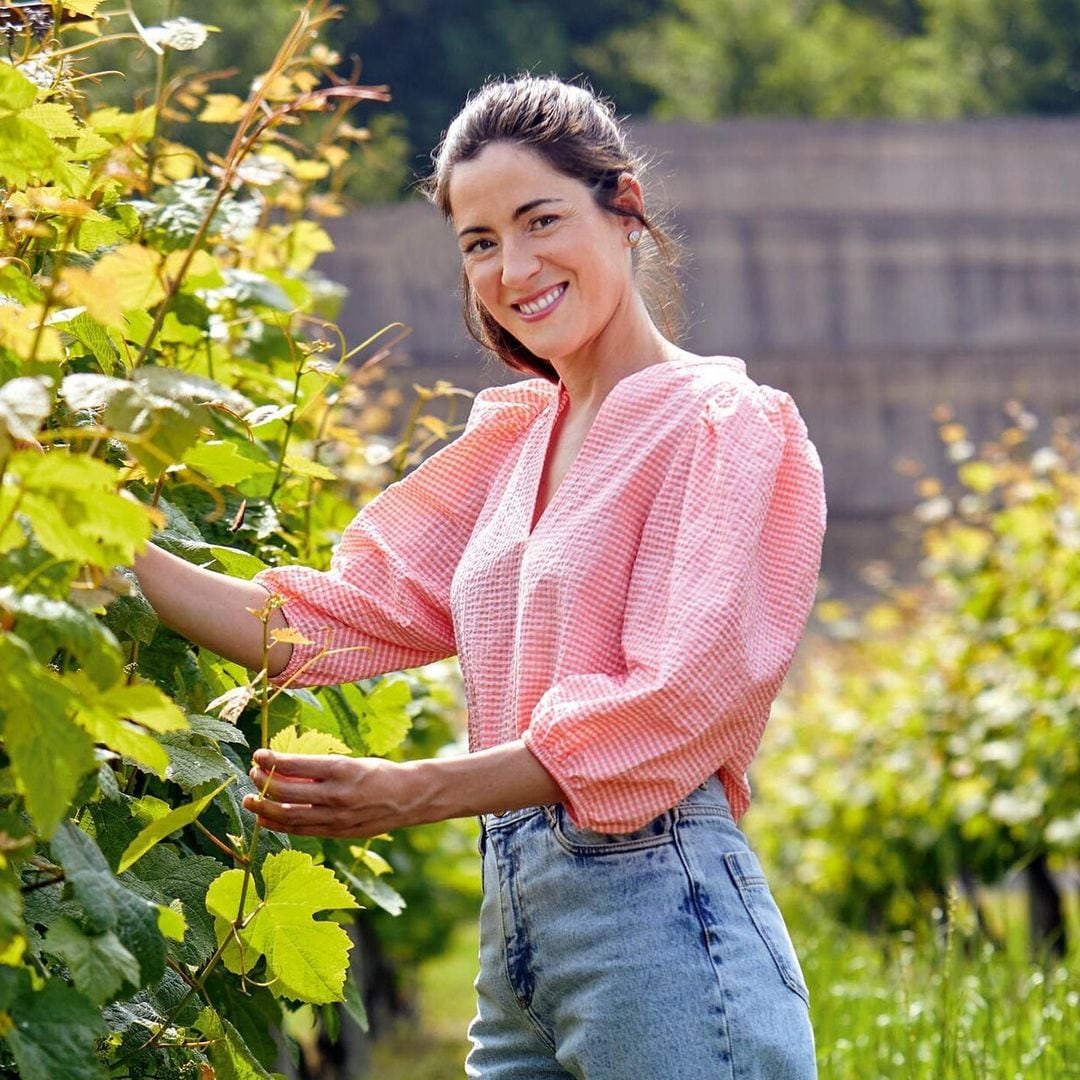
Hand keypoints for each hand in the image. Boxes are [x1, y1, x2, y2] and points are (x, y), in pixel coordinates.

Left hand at [243, 749, 424, 837]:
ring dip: (264, 808)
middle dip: (263, 783)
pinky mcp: (338, 832)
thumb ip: (319, 770)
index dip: (272, 760)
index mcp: (342, 769)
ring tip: (250, 799)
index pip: (296, 765)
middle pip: (287, 792)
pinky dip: (279, 825)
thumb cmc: (378, 773)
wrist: (409, 798)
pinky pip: (302, 830)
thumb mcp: (351, 762)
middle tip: (251, 774)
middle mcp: (338, 794)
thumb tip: (282, 769)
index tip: (258, 754)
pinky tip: (266, 818)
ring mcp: (337, 817)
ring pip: (289, 815)